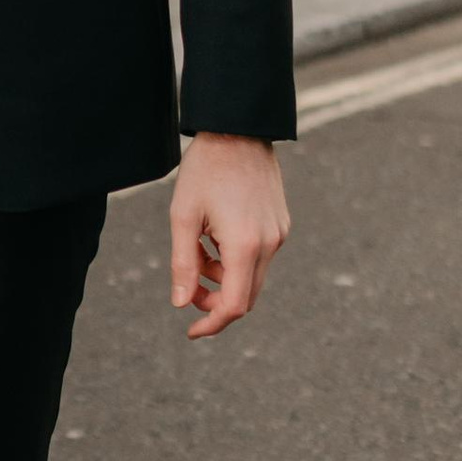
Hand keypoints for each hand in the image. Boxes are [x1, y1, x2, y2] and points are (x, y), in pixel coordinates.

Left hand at [169, 132, 287, 340]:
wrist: (238, 130)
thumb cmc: (205, 170)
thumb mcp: (183, 216)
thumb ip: (183, 264)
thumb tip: (180, 304)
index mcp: (246, 244)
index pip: (235, 305)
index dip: (212, 322)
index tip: (191, 331)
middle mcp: (270, 243)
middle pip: (246, 296)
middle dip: (215, 300)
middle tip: (186, 286)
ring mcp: (279, 233)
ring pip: (251, 276)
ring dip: (223, 277)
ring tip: (196, 247)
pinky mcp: (281, 223)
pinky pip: (259, 256)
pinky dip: (235, 259)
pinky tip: (214, 234)